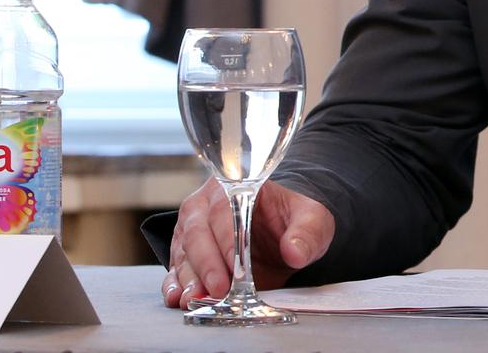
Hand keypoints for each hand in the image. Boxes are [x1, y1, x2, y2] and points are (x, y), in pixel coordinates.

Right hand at [161, 178, 334, 308]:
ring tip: (197, 300)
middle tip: (218, 290)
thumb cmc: (294, 220)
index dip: (228, 242)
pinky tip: (179, 298)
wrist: (283, 232)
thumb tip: (294, 251)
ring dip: (189, 279)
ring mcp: (191, 229)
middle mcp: (206, 205)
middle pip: (197, 233)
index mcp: (236, 187)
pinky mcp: (185, 253)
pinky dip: (175, 285)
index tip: (236, 268)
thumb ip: (307, 233)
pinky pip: (175, 268)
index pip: (225, 212)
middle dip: (206, 265)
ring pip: (183, 253)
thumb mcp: (312, 220)